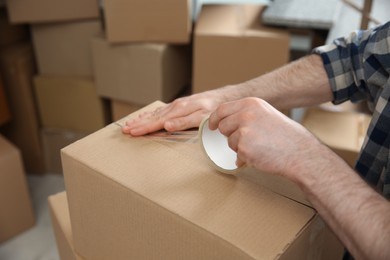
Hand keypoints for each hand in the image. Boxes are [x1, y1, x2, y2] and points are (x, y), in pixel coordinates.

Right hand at [122, 89, 227, 135]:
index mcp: (179, 111)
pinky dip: (150, 114)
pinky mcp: (178, 105)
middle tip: (124, 129)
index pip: (157, 122)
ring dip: (142, 119)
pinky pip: (161, 110)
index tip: (132, 132)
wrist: (223, 97)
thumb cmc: (214, 109)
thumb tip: (166, 126)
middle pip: (153, 117)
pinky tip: (145, 116)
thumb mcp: (202, 117)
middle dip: (138, 124)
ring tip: (129, 123)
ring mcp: (176, 105)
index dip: (144, 128)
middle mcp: (175, 107)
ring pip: (155, 113)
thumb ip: (184, 122)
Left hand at [208, 97, 322, 178]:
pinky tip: (261, 155)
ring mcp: (243, 130)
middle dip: (231, 135)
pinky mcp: (243, 146)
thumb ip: (247, 115)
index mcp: (251, 103)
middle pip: (223, 125)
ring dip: (240, 147)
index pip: (222, 109)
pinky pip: (237, 154)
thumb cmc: (286, 136)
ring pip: (230, 141)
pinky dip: (246, 158)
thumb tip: (226, 121)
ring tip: (260, 147)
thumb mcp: (265, 115)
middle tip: (249, 140)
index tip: (212, 126)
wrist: (300, 152)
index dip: (215, 119)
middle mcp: (245, 114)